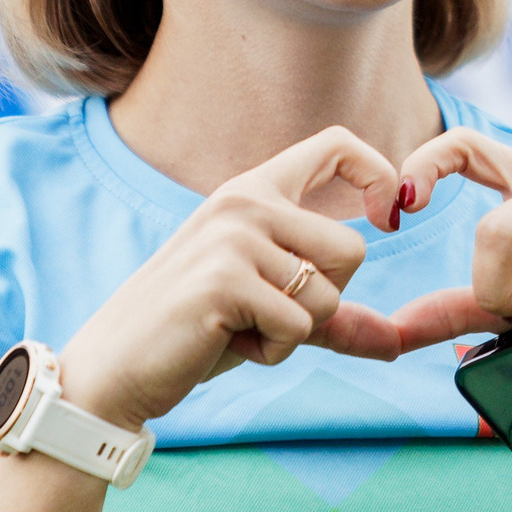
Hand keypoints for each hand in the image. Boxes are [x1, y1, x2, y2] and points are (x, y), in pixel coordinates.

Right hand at [59, 126, 406, 432]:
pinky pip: (298, 327)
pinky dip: (271, 351)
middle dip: (325, 299)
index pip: (337, 144)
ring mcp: (233, 237)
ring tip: (237, 327)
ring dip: (293, 333)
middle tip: (265, 313)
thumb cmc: (194, 332)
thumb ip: (333, 315)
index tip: (388, 219)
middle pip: (352, 248)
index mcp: (253, 190)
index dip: (378, 174)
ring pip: (328, 294)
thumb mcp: (267, 309)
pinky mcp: (224, 280)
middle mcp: (245, 202)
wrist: (112, 367)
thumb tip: (399, 344)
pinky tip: (223, 341)